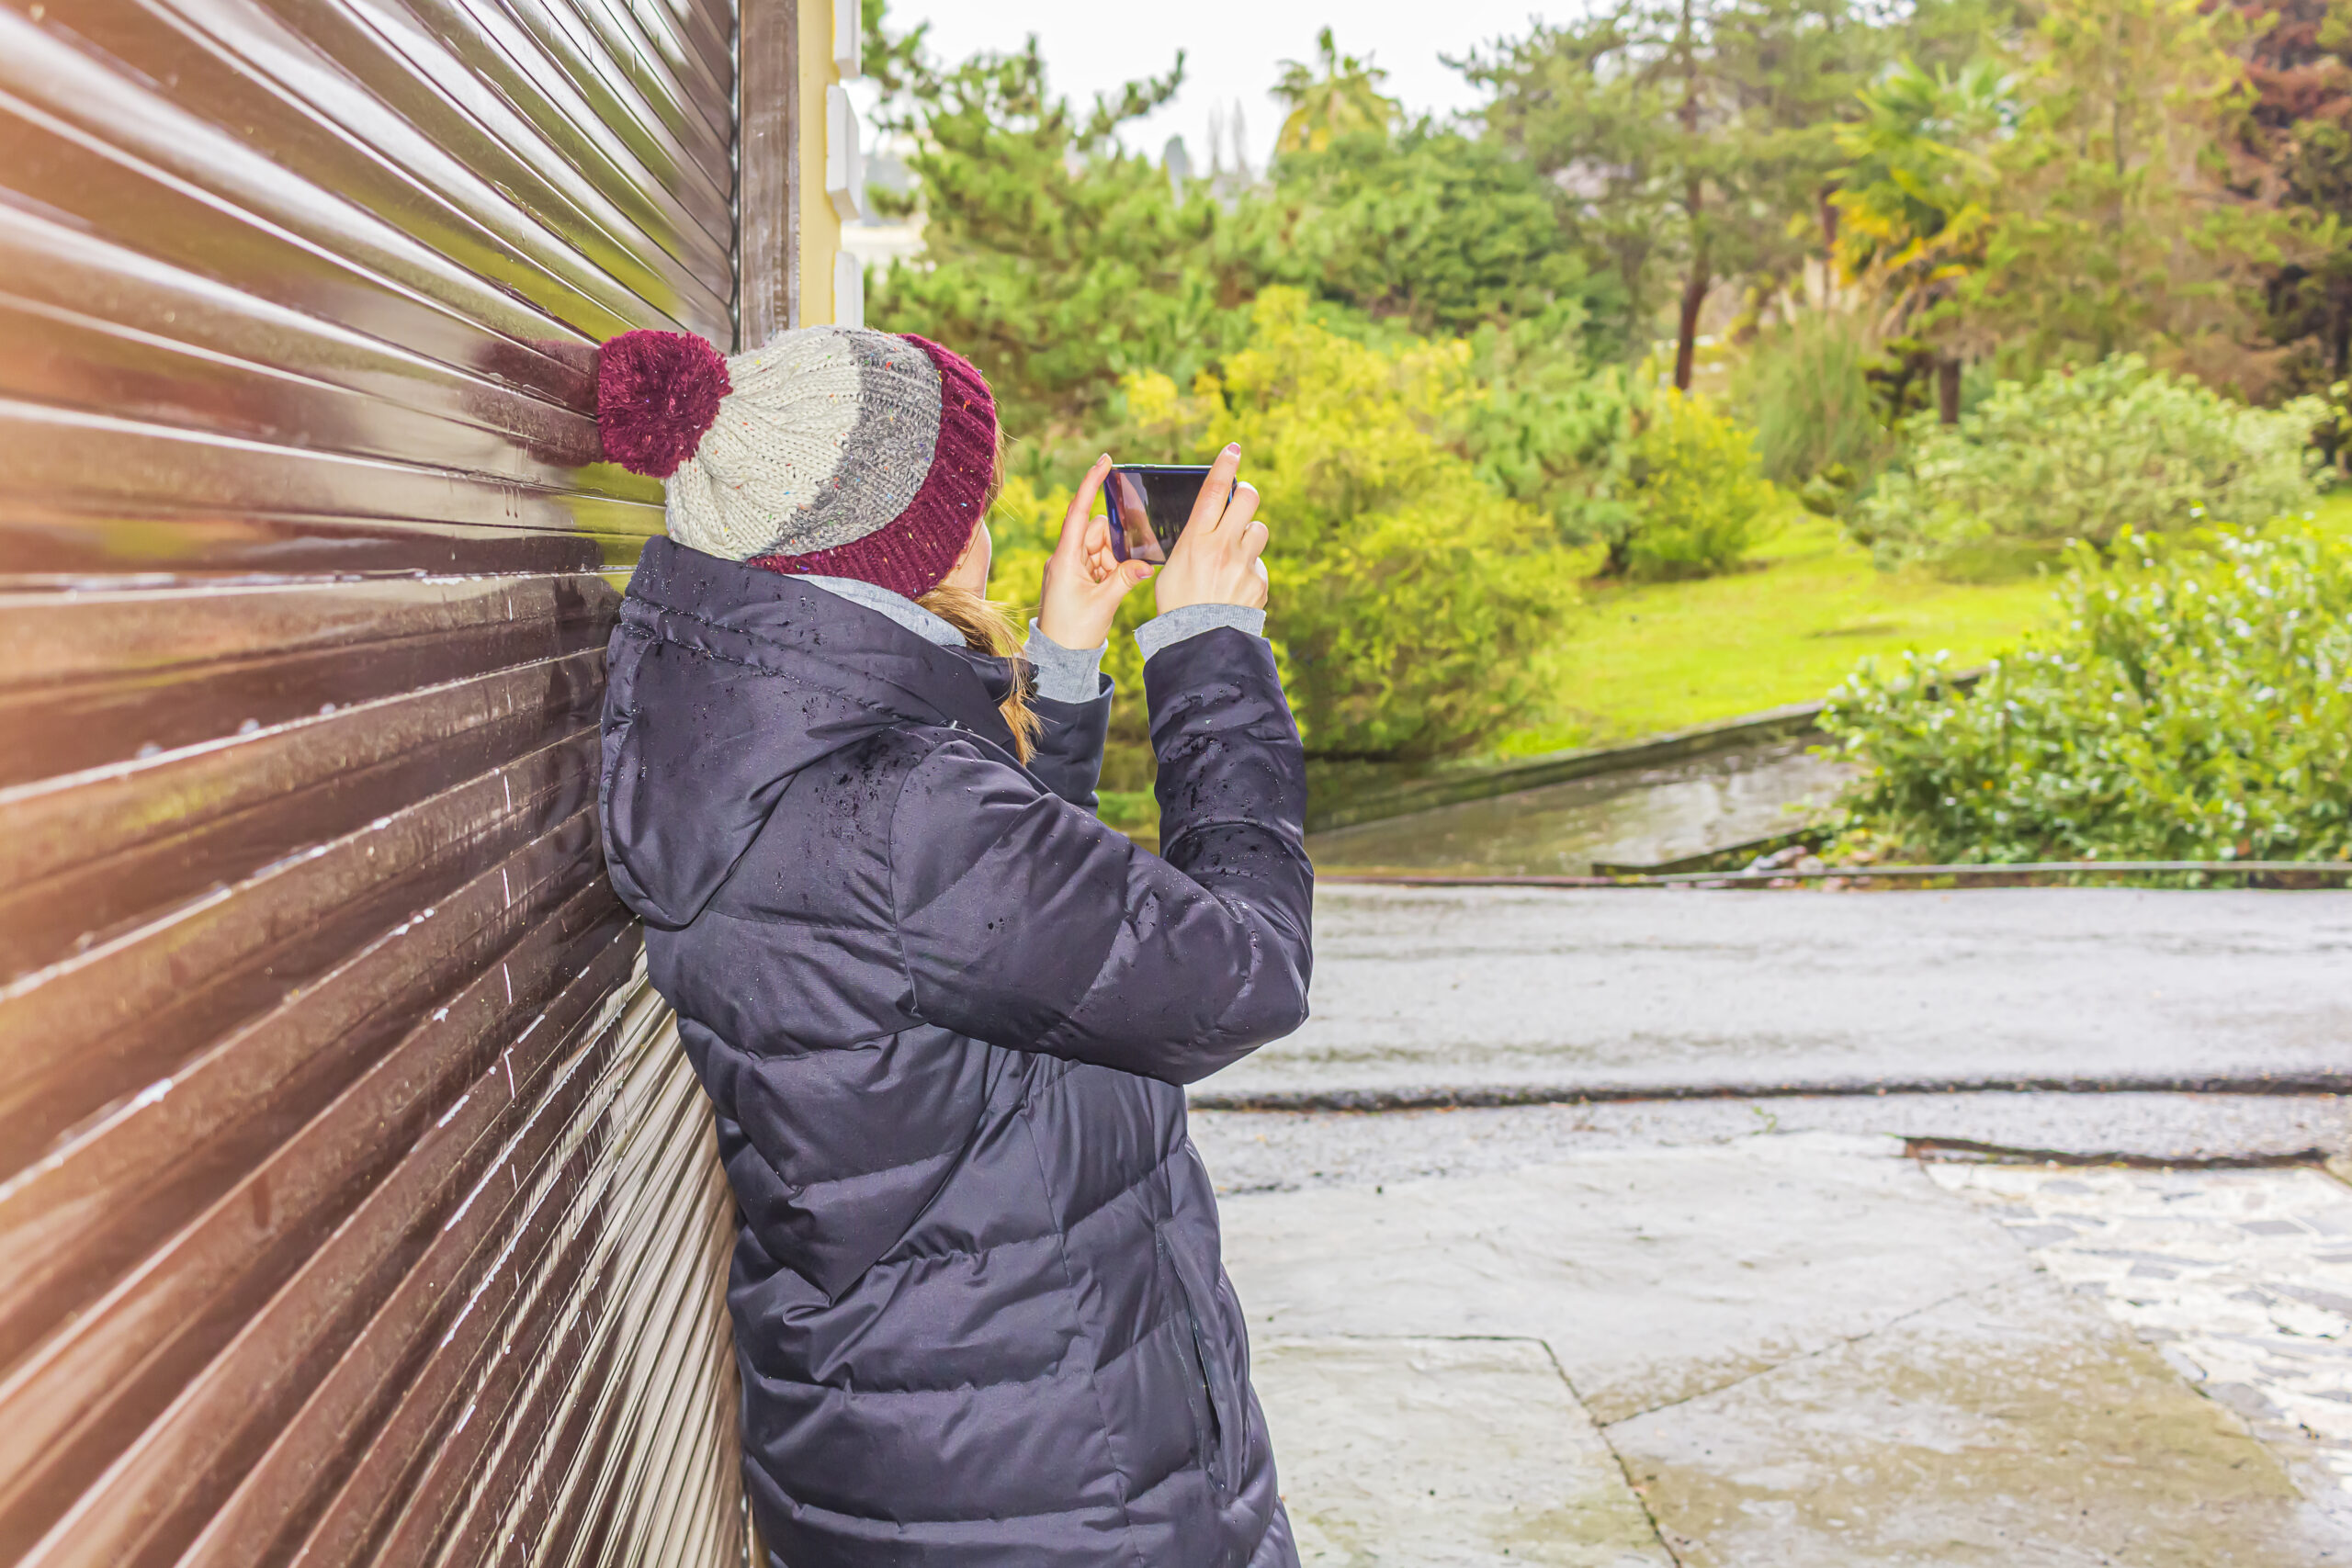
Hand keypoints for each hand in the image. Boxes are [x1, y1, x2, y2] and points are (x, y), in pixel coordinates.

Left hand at [1036, 453, 1154, 649]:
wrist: (1059, 657)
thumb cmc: (1074, 632)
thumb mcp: (1104, 604)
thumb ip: (1126, 579)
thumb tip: (1148, 565)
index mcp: (1065, 558)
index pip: (1078, 511)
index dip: (1091, 484)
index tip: (1105, 461)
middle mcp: (1065, 558)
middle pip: (1096, 532)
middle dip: (1114, 546)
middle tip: (1117, 572)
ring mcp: (1071, 568)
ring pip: (1101, 548)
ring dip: (1113, 563)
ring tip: (1110, 588)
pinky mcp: (1077, 578)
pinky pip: (1100, 563)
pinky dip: (1111, 571)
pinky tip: (1111, 589)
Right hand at [1153, 443, 1269, 614]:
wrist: (1199, 643)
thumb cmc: (1177, 604)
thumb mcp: (1172, 566)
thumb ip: (1192, 541)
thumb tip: (1208, 525)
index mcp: (1195, 540)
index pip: (1213, 492)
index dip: (1225, 466)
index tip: (1234, 449)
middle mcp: (1223, 547)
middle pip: (1247, 500)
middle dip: (1246, 494)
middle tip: (1240, 500)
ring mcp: (1244, 564)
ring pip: (1258, 530)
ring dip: (1249, 535)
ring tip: (1234, 555)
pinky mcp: (1259, 582)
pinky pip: (1259, 564)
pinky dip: (1249, 570)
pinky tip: (1235, 587)